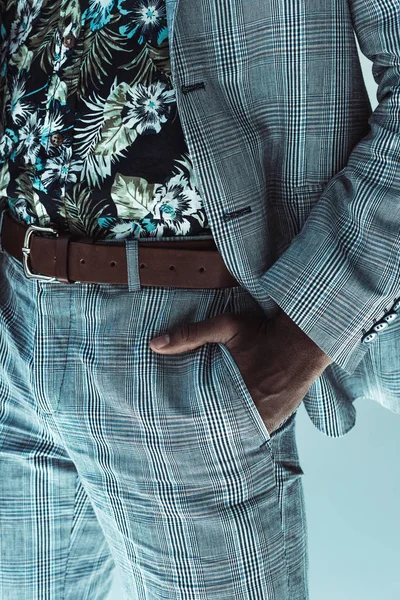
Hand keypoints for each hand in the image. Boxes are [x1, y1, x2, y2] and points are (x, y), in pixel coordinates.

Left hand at [149, 310, 332, 433]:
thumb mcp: (226, 326)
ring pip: (239, 437)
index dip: (189, 427)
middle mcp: (255, 413)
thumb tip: (154, 344)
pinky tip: (228, 432)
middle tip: (182, 442)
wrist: (307, 338)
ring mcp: (269, 419)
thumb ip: (190, 335)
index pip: (206, 422)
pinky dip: (242, 432)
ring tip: (202, 440)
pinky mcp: (279, 418)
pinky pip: (256, 433)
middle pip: (222, 434)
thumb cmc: (264, 332)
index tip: (173, 432)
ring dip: (224, 435)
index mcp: (238, 394)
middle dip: (204, 435)